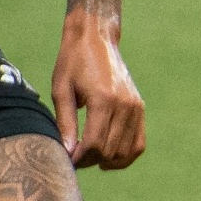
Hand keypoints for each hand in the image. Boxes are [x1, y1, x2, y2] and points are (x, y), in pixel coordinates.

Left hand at [51, 10, 145, 169]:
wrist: (96, 39)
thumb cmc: (72, 63)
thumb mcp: (61, 90)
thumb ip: (65, 123)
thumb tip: (67, 152)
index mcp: (104, 100)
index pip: (94, 143)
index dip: (79, 158)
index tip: (64, 160)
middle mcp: (125, 105)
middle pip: (109, 150)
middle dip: (89, 160)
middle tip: (72, 158)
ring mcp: (136, 107)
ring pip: (125, 151)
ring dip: (106, 161)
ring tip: (88, 157)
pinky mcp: (140, 108)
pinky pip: (138, 143)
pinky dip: (125, 156)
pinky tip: (107, 157)